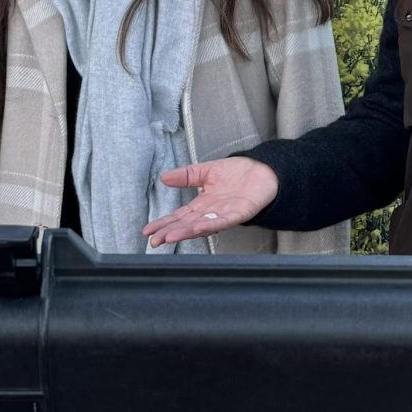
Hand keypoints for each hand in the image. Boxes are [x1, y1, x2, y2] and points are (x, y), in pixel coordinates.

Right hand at [142, 157, 279, 247]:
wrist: (263, 171)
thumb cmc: (237, 173)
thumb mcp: (206, 171)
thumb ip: (186, 176)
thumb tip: (164, 177)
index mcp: (202, 204)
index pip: (179, 217)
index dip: (163, 223)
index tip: (148, 230)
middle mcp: (211, 213)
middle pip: (186, 225)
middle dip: (169, 232)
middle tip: (154, 241)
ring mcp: (224, 215)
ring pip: (201, 226)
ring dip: (185, 232)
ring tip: (170, 237)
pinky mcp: (239, 214)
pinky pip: (222, 221)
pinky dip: (210, 225)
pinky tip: (197, 227)